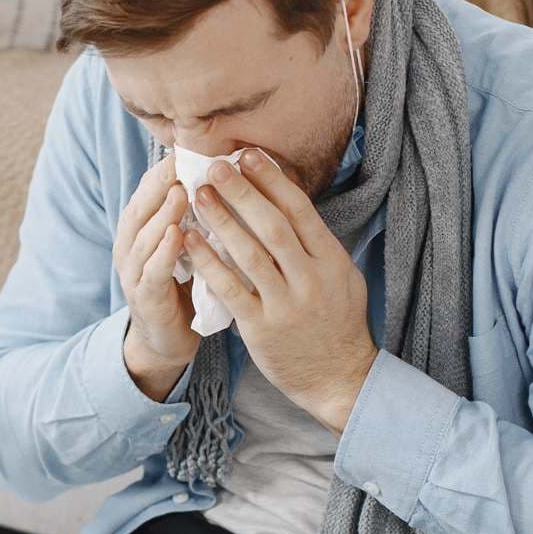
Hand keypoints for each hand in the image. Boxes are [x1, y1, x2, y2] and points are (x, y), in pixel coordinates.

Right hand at [112, 155, 198, 392]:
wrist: (169, 339)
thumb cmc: (185, 285)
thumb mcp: (191, 245)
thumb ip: (197, 216)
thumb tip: (224, 175)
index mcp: (141, 231)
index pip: (149, 193)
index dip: (166, 170)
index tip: (188, 149)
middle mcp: (131, 248)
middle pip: (140, 208)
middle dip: (159, 184)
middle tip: (181, 162)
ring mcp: (134, 274)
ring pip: (143, 238)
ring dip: (161, 214)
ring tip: (180, 193)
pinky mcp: (145, 299)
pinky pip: (152, 272)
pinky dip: (162, 253)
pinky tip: (177, 237)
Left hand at [181, 148, 376, 430]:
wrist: (339, 379)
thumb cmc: (337, 322)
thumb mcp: (342, 277)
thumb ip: (318, 243)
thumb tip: (289, 200)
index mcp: (332, 260)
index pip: (300, 210)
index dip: (272, 180)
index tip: (249, 154)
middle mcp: (311, 278)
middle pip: (272, 225)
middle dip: (242, 192)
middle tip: (215, 166)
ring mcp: (286, 304)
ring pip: (249, 253)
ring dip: (221, 220)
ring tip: (198, 194)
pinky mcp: (261, 328)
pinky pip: (231, 289)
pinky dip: (209, 262)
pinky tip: (190, 240)